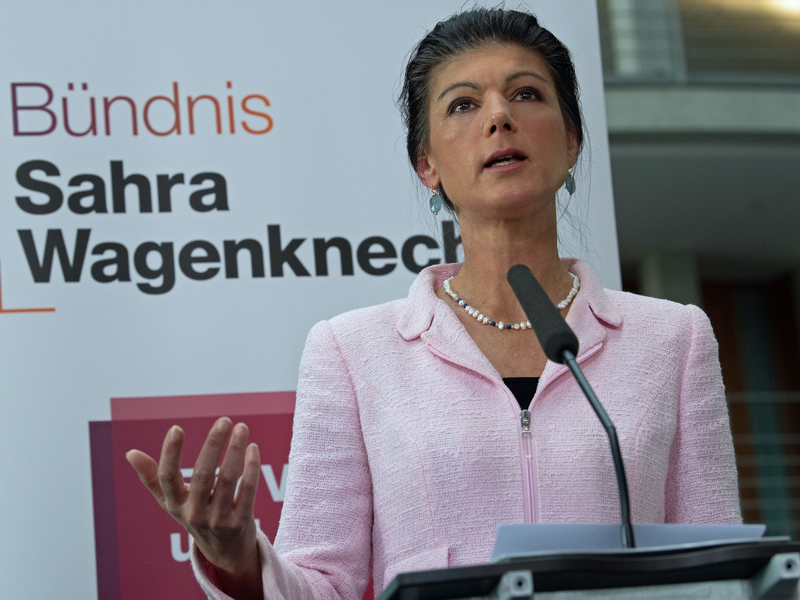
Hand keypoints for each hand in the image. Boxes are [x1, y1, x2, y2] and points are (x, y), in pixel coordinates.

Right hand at [126, 417, 263, 597]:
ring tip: (242, 428)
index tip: (176, 428)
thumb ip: (152, 477)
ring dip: (236, 451)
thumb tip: (130, 453)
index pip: (167, 477)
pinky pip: (247, 490)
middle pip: (201, 474)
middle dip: (213, 444)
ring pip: (227, 479)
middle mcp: (194, 513)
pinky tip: (253, 449)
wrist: (225, 553)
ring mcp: (218, 519)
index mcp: (175, 504)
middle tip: (224, 420)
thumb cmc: (196, 517)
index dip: (170, 453)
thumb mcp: (172, 502)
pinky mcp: (241, 522)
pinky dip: (251, 467)